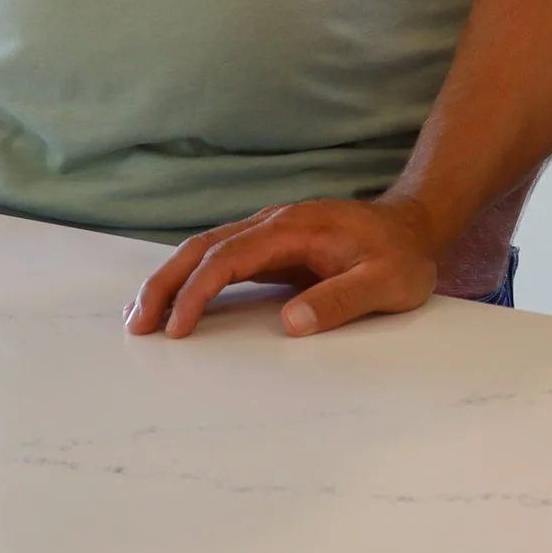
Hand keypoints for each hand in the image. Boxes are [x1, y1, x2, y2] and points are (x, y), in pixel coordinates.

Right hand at [126, 197, 440, 339]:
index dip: (198, 291)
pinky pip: (222, 260)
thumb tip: (291, 323)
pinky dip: (192, 280)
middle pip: (204, 247)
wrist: (415, 225)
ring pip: (206, 250)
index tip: (177, 328)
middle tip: (136, 325)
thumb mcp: (388, 282)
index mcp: (295, 228)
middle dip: (165, 283)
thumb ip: (342, 300)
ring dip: (171, 280)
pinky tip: (176, 304)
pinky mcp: (272, 248)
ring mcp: (271, 233)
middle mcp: (274, 223)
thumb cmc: (403, 256)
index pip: (230, 256)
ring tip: (141, 319)